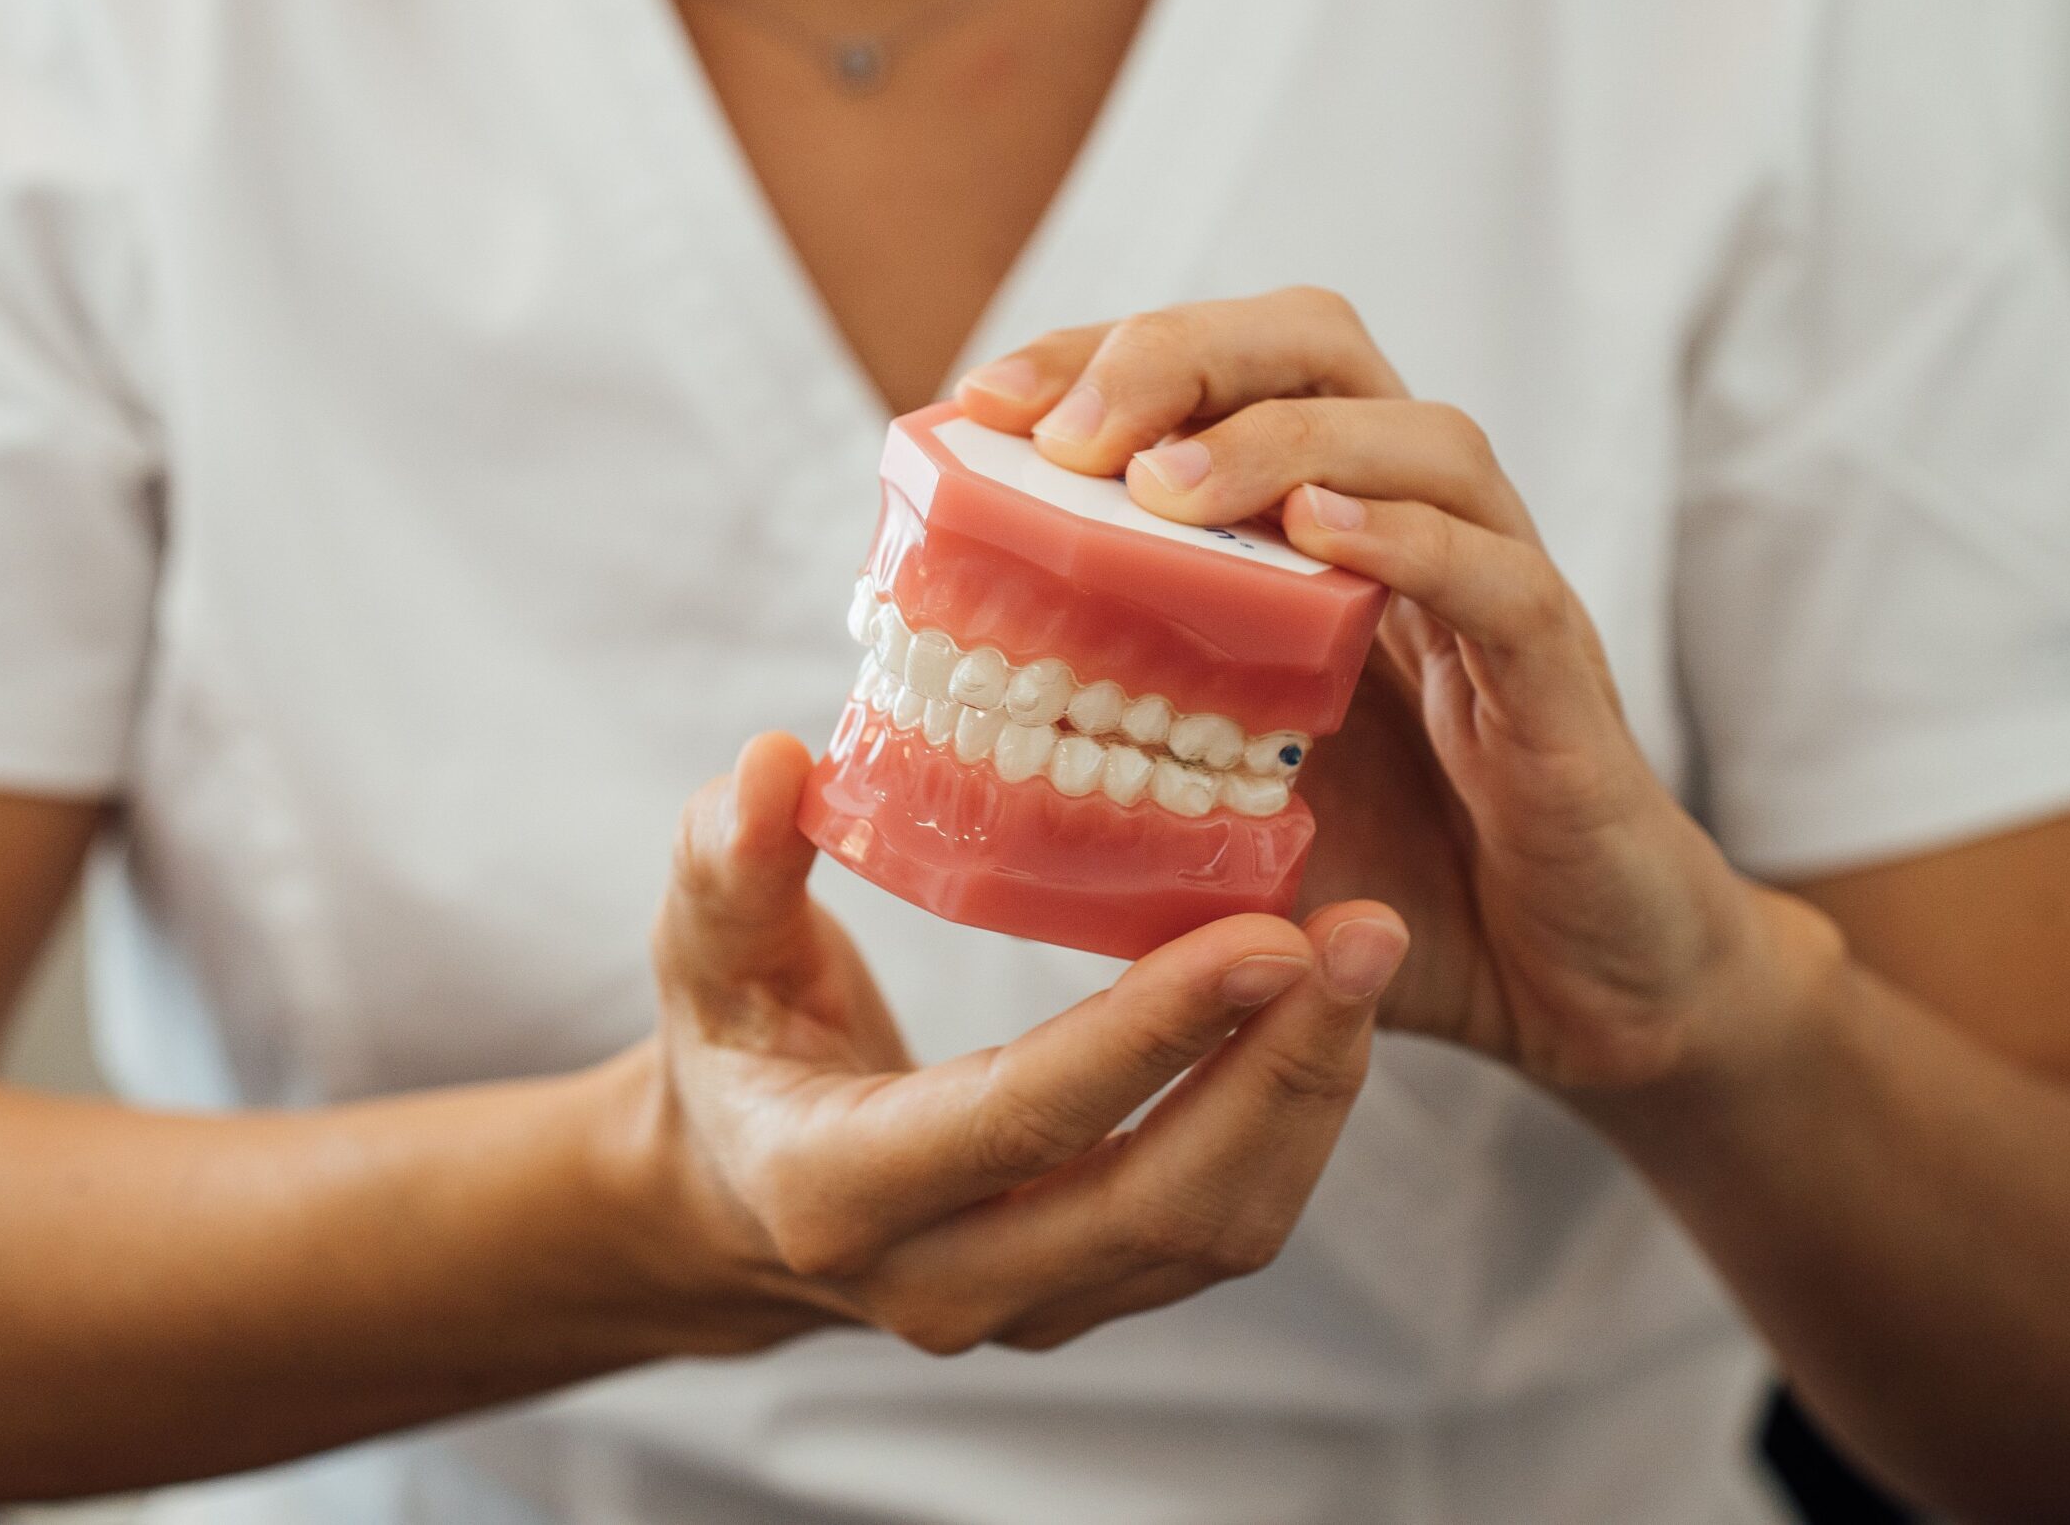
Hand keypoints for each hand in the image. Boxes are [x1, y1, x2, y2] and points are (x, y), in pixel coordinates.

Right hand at [631, 732, 1408, 1355]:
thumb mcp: (702, 947)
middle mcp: (940, 1280)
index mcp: (837, 1191)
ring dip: (1308, 1096)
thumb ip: (729, 861)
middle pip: (1156, 1201)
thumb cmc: (731, 1042)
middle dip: (1282, 1070)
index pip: (1021, 1120)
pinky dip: (1289, 1123)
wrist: (732, 1198)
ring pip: (1212, 1230)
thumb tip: (776, 765)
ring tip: (1366, 956)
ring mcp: (1025, 1304)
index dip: (1151, 1036)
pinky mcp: (1090, 1293)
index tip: (1269, 935)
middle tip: (1365, 934)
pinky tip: (1324, 1011)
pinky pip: (1219, 1227)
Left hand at [956, 289, 1841, 1093]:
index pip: (1215, 377)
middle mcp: (1413, 530)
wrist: (1568, 997)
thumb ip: (1113, 777)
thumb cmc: (1389, 888)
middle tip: (1070, 429)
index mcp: (1317, 538)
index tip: (985, 402)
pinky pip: (1500, 579)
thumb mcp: (1218, 820)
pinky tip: (1324, 540)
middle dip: (1181, 356)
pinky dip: (1413, 542)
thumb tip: (943, 769)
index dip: (1101, 359)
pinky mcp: (1566, 682)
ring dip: (1281, 441)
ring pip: (1421, 440)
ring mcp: (1499, 594)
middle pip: (1318, 349)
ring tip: (1162, 489)